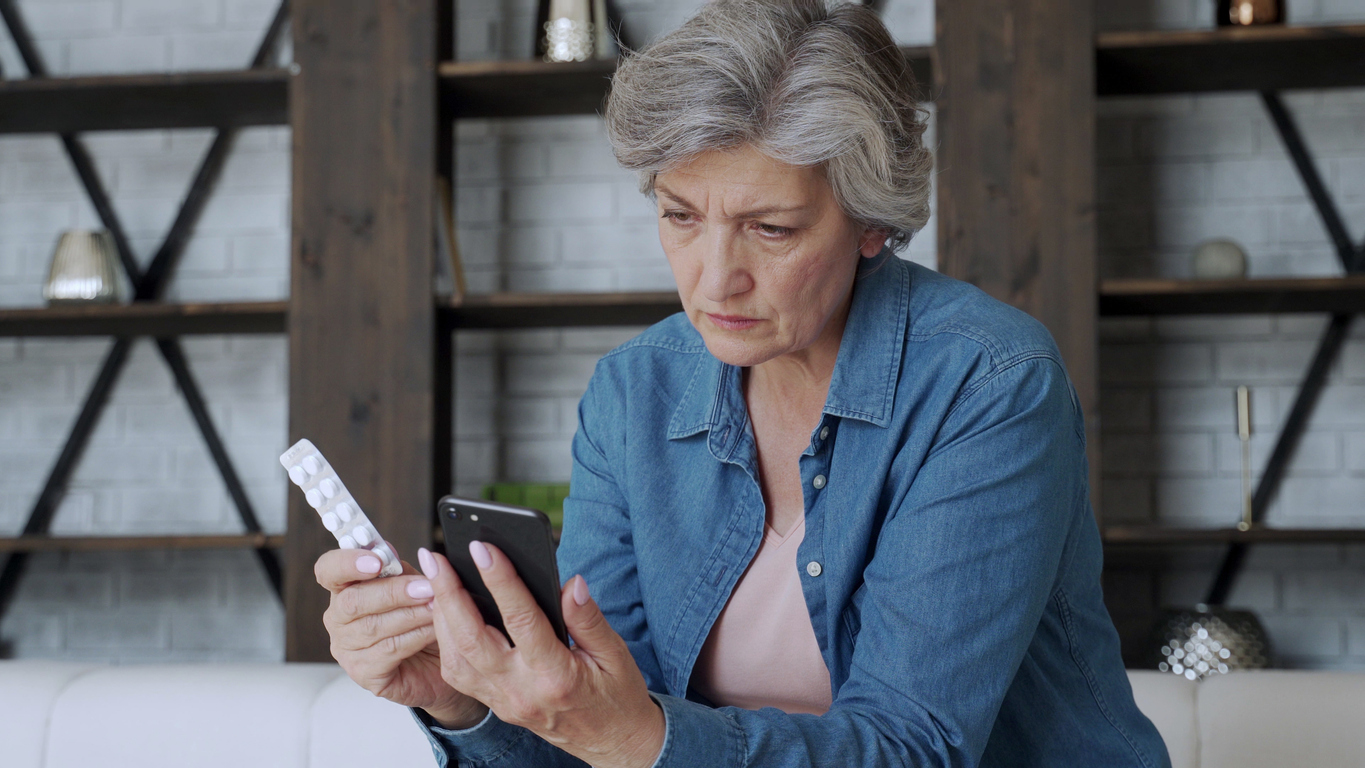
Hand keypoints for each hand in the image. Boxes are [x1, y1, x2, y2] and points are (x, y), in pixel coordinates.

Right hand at [315, 548, 486, 726]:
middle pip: (353, 600)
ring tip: (437, 606)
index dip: (346, 562)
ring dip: (411, 614)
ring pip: (374, 627)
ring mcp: (346, 649)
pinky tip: (433, 629)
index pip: (328, 570)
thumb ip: (399, 569)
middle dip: (394, 591)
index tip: (376, 561)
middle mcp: (338, 619)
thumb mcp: (414, 585)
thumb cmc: (422, 617)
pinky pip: (388, 651)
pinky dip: (415, 636)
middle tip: (426, 587)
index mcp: (345, 588)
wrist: (443, 658)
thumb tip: (387, 549)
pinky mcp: (363, 673)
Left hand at [420, 543, 664, 767]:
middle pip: (472, 639)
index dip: (500, 580)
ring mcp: (505, 701)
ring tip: (434, 579)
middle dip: (449, 594)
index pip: (521, 620)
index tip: (483, 549)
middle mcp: (522, 691)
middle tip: (436, 558)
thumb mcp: (615, 653)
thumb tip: (571, 583)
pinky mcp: (497, 705)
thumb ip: (589, 619)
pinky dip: (447, 640)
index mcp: (556, 676)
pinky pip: (460, 674)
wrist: (612, 742)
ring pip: (457, 659)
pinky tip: (445, 613)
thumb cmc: (617, 695)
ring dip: (441, 616)